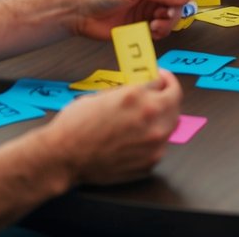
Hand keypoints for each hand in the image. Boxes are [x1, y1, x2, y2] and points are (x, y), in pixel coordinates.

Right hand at [43, 69, 181, 186]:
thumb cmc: (74, 126)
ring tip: (149, 116)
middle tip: (162, 92)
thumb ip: (126, 91)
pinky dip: (154, 138)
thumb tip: (140, 86)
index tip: (160, 78)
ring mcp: (153, 141)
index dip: (162, 77)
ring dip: (163, 115)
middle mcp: (150, 117)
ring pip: (172, 123)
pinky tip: (139, 137)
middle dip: (169, 92)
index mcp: (136, 95)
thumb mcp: (100, 95)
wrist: (63, 157)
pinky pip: (161, 144)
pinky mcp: (151, 161)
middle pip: (175, 99)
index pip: (163, 80)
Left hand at [62, 0, 194, 39]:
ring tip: (157, 25)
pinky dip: (160, 31)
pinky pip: (161, 29)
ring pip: (172, 15)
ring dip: (169, 22)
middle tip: (168, 15)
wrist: (79, 12)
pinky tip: (151, 30)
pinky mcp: (143, 24)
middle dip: (177, 8)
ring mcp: (148, 7)